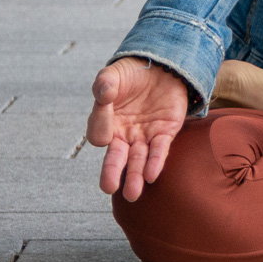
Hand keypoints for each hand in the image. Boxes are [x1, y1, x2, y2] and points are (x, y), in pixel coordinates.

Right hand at [86, 56, 189, 199]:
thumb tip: (104, 95)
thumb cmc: (131, 73)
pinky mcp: (164, 133)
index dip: (99, 129)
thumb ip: (105, 83)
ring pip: (138, 160)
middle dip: (113, 172)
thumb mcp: (114, 73)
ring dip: (135, 176)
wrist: (161, 67)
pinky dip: (156, 162)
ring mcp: (144, 136)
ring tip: (133, 194)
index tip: (103, 123)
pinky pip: (159, 150)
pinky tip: (151, 175)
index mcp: (107, 123)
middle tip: (109, 188)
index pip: (98, 134)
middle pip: (117, 158)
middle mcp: (124, 135)